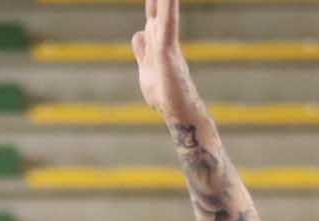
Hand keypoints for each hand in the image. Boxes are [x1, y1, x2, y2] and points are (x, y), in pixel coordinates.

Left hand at [133, 0, 208, 128]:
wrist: (179, 112)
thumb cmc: (165, 93)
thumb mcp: (147, 67)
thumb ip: (142, 49)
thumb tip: (139, 32)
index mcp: (156, 39)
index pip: (153, 10)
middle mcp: (163, 37)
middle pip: (158, 6)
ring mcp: (166, 43)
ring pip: (164, 11)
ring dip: (165, 0)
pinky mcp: (167, 52)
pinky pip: (167, 25)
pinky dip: (167, 8)